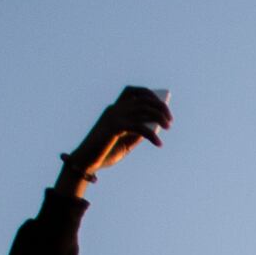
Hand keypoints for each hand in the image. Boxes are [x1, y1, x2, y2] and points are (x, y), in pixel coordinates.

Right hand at [56, 85, 172, 196]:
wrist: (86, 163)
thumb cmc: (105, 152)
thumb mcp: (127, 141)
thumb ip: (139, 132)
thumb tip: (156, 125)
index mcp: (114, 109)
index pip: (132, 91)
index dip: (150, 94)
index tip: (163, 105)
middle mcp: (114, 109)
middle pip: (142, 99)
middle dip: (160, 106)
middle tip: (169, 120)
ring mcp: (113, 117)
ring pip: (143, 109)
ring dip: (159, 116)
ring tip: (167, 127)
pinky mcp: (114, 127)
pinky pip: (139, 127)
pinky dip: (152, 134)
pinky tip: (158, 143)